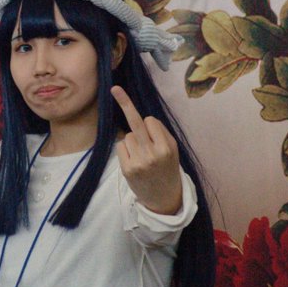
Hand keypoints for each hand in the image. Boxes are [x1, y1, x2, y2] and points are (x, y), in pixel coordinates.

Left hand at [111, 85, 181, 214]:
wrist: (164, 198)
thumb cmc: (168, 168)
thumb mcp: (173, 150)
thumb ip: (160, 133)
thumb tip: (141, 117)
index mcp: (166, 147)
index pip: (150, 121)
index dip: (150, 125)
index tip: (144, 119)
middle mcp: (152, 154)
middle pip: (135, 123)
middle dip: (126, 104)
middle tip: (115, 88)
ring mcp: (137, 162)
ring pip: (128, 136)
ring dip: (133, 140)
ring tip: (142, 155)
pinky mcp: (126, 169)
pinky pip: (121, 146)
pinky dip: (125, 150)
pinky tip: (134, 161)